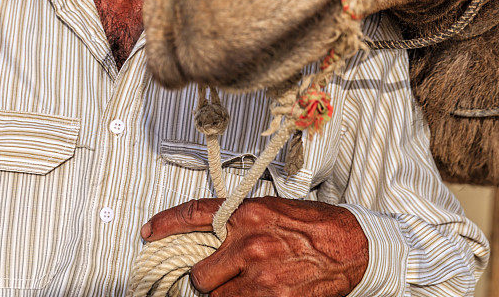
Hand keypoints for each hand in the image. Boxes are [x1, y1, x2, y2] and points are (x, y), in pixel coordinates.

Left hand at [141, 196, 368, 296]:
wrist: (350, 244)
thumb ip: (240, 222)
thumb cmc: (312, 225)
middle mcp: (248, 243)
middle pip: (200, 274)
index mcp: (247, 213)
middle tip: (221, 277)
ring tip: (243, 288)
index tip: (148, 232)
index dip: (165, 223)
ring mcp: (260, 275)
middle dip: (206, 279)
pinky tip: (258, 294)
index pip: (194, 214)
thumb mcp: (272, 210)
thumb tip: (210, 238)